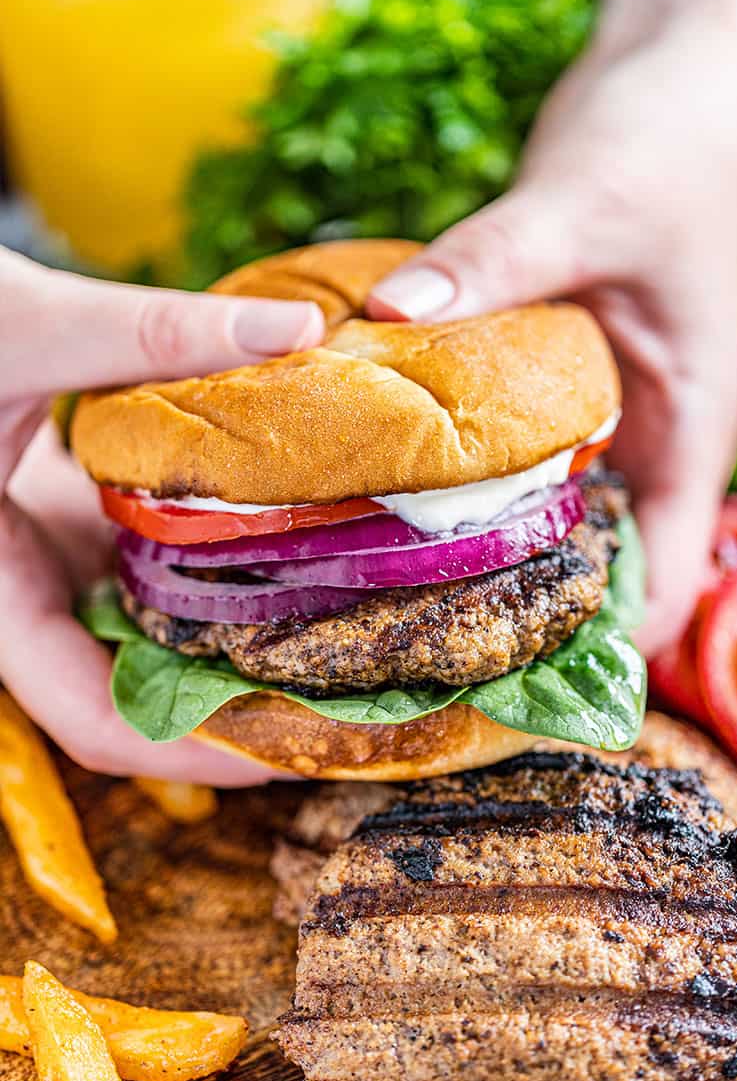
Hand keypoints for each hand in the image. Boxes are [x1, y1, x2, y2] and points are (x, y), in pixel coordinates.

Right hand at [0, 248, 323, 782]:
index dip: (197, 752)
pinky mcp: (88, 525)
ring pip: (161, 637)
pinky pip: (165, 575)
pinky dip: (230, 574)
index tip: (297, 747)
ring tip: (352, 642)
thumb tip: (294, 328)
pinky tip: (303, 552)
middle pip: (145, 695)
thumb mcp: (28, 328)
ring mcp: (66, 563)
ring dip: (248, 648)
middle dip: (245, 713)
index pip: (97, 721)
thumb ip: (151, 332)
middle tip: (356, 704)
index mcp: (2, 593)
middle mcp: (39, 595)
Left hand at [367, 0, 736, 656]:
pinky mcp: (542, 368)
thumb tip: (390, 316)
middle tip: (404, 641)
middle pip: (586, 557)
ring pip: (535, 503)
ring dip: (470, 535)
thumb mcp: (588, 206)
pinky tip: (372, 470)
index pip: (657, 577)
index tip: (504, 680)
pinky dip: (446, 458)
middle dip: (514, 606)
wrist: (676, 74)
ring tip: (372, 577)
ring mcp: (591, 404)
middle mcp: (640, 434)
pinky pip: (495, 435)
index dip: (595, 642)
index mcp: (687, 431)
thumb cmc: (674, 145)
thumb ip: (497, 263)